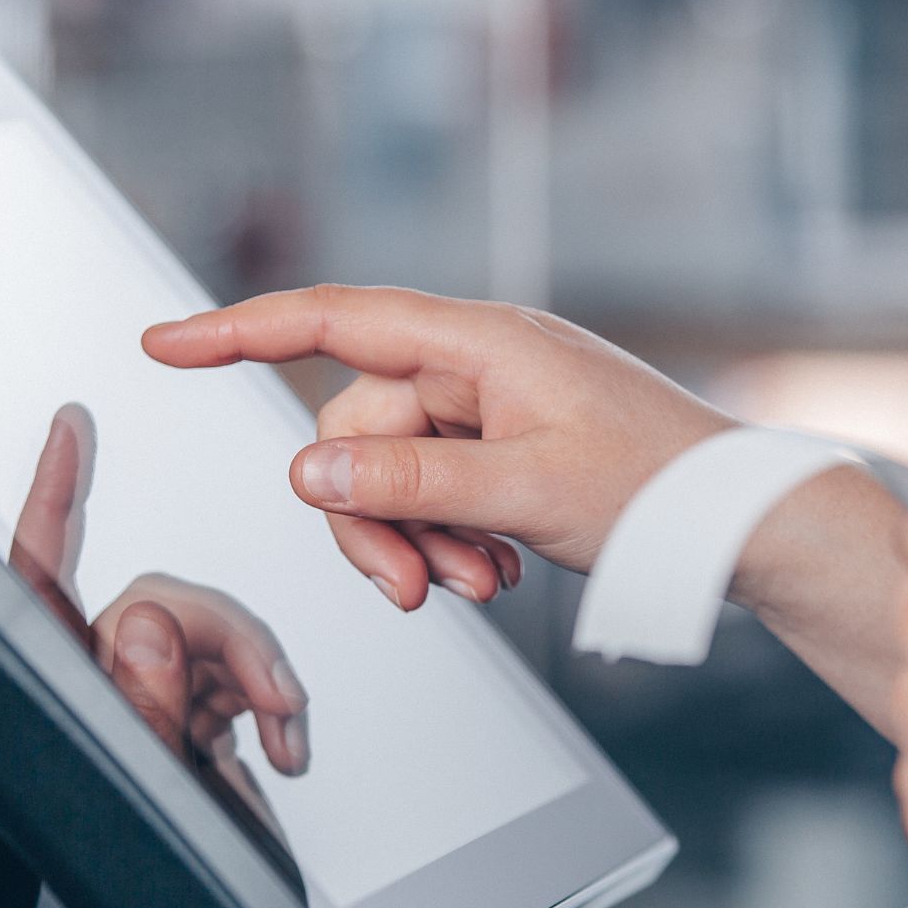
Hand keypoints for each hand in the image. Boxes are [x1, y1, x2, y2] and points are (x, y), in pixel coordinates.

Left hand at [12, 403, 310, 774]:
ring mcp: (151, 707)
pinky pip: (239, 666)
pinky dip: (272, 697)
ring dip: (258, 674)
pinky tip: (280, 741)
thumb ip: (146, 709)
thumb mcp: (165, 803)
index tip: (68, 434)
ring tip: (280, 731)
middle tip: (263, 697)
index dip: (50, 502)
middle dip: (223, 638)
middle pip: (154, 601)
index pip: (38, 584)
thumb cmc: (182, 902)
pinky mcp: (200, 718)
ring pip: (206, 630)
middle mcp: (100, 698)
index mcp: (63, 706)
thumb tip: (139, 620)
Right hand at [143, 285, 730, 608]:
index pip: (331, 320)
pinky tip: (500, 573)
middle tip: (414, 587)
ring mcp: (494, 407)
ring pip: (394, 472)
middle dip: (371, 515)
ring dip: (416, 538)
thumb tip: (307, 471)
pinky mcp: (510, 448)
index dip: (238, 330)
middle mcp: (478, 363)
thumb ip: (408, 482)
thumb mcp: (522, 491)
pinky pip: (439, 490)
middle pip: (356, 430)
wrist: (741, 522)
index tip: (165, 343)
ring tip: (479, 585)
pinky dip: (451, 539)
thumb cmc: (663, 487)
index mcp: (479, 342)